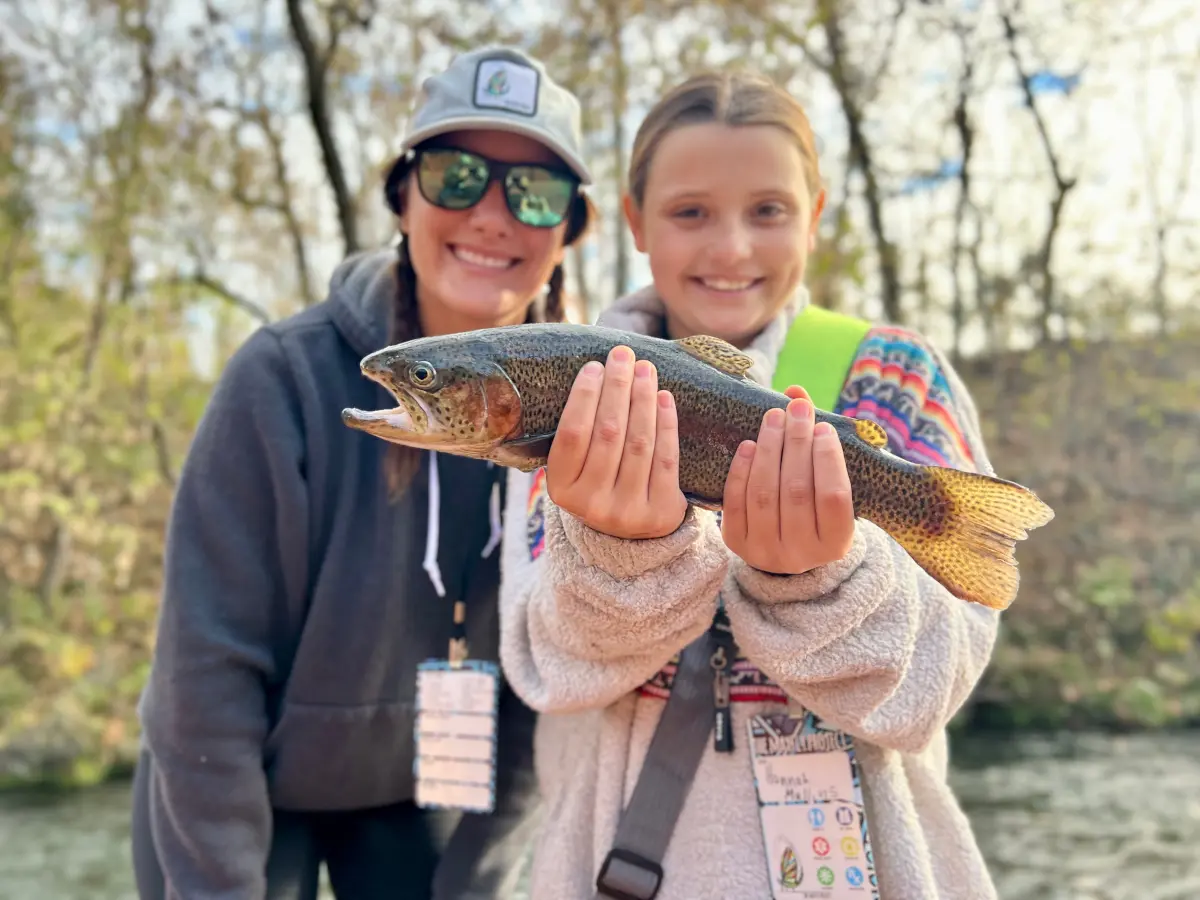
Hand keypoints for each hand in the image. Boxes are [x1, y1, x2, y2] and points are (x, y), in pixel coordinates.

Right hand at [546, 345, 687, 539]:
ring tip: (645, 369)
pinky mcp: (658, 513)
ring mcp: (625, 512)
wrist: (631, 534)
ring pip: (638, 443)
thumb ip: (580, 432)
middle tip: (623, 356)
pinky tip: (664, 398)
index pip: (572, 434)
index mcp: (561, 488)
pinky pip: (665, 459)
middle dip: (617, 388)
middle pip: (607, 434)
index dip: (584, 397)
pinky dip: (666, 424)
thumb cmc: (601, 481)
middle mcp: (590, 503)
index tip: (595, 366)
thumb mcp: (577, 467)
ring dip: (643, 399)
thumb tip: (596, 369)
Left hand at [720, 385, 855, 574]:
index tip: (822, 426)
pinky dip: (741, 471)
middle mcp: (802, 554)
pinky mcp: (738, 544)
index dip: (828, 458)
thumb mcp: (828, 485)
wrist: (785, 548)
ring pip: (764, 494)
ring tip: (773, 418)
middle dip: (795, 443)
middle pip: (796, 491)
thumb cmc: (815, 508)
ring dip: (768, 449)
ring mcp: (767, 552)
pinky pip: (736, 503)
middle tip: (795, 410)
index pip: (834, 496)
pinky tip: (748, 445)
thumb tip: (795, 392)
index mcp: (836, 543)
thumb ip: (818, 441)